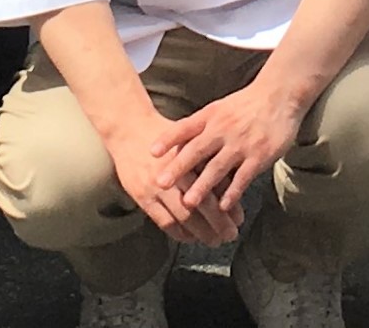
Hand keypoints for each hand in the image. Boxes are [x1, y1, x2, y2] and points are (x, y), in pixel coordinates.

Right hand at [97, 105, 237, 246]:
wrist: (128, 128)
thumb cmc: (164, 134)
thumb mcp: (188, 140)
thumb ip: (207, 160)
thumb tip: (232, 183)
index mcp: (190, 156)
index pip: (214, 186)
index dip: (229, 205)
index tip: (239, 219)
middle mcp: (174, 172)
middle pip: (201, 204)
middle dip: (219, 224)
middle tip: (231, 235)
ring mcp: (157, 186)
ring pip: (184, 217)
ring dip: (202, 233)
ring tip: (214, 240)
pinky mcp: (143, 197)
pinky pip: (165, 222)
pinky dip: (180, 234)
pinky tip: (190, 237)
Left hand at [157, 76, 307, 235]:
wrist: (280, 95)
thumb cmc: (246, 104)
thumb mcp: (219, 108)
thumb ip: (200, 125)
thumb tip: (174, 142)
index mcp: (211, 116)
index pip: (185, 127)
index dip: (168, 139)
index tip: (151, 152)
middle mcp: (223, 129)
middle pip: (197, 150)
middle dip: (179, 168)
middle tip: (161, 183)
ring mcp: (240, 144)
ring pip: (218, 167)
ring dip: (202, 186)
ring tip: (188, 203)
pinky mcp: (259, 156)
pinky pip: (243, 177)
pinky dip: (232, 192)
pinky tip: (223, 206)